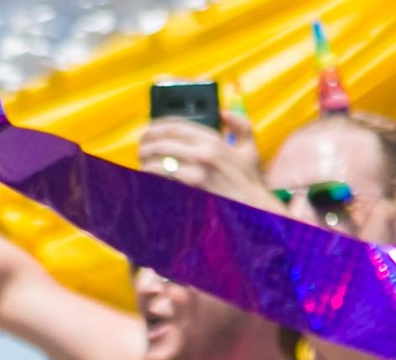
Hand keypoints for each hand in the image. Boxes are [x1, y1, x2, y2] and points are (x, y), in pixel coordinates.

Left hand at [134, 122, 271, 207]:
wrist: (254, 211)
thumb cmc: (249, 182)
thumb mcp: (250, 150)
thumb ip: (241, 125)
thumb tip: (224, 112)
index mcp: (213, 141)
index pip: (175, 125)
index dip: (157, 125)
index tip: (150, 128)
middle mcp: (202, 155)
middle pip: (161, 142)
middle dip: (146, 142)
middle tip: (141, 146)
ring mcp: (193, 175)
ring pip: (157, 162)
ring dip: (145, 161)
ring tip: (142, 161)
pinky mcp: (187, 193)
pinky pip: (161, 182)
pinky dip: (150, 178)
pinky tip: (148, 177)